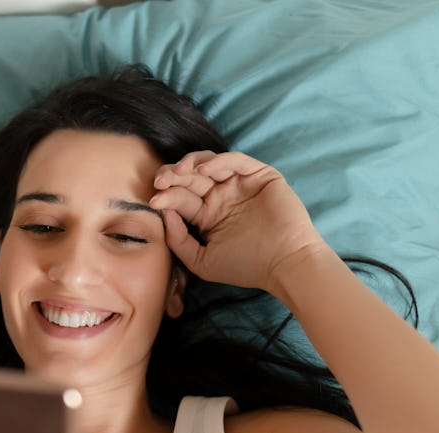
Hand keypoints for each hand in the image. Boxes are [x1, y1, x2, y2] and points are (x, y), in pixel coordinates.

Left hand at [150, 151, 326, 291]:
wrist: (284, 264)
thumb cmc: (246, 266)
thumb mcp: (201, 260)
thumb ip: (179, 241)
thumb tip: (165, 215)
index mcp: (207, 214)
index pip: (180, 198)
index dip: (165, 196)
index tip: (154, 201)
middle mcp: (221, 196)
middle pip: (190, 177)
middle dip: (172, 175)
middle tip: (160, 181)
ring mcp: (239, 184)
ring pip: (208, 163)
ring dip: (190, 163)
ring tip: (178, 172)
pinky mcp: (259, 176)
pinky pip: (235, 161)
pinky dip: (218, 161)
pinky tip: (203, 170)